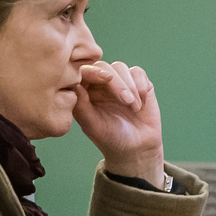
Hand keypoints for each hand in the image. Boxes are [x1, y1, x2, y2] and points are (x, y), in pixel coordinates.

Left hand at [74, 61, 165, 187]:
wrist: (136, 148)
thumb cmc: (110, 138)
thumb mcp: (91, 124)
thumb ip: (81, 104)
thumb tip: (74, 83)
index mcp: (85, 92)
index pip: (84, 72)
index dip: (93, 71)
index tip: (105, 79)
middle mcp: (100, 84)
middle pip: (104, 67)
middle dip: (117, 82)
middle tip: (125, 101)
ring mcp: (120, 82)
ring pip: (121, 68)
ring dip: (129, 86)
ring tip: (133, 107)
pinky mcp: (139, 83)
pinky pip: (138, 72)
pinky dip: (140, 85)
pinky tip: (140, 104)